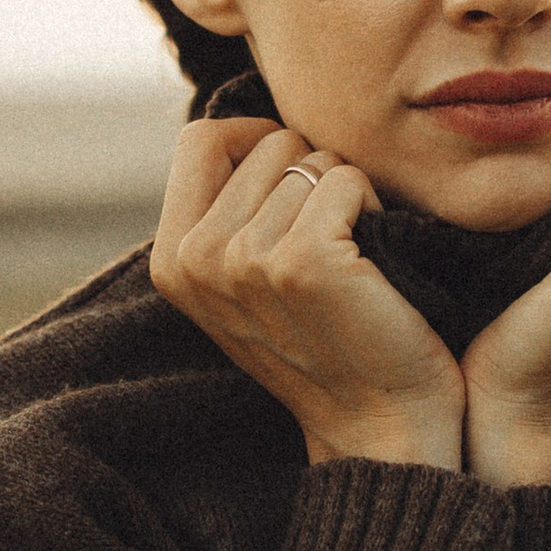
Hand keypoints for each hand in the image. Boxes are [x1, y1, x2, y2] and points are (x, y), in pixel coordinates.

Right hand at [150, 118, 465, 468]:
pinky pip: (348, 179)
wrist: (380, 423)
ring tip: (349, 260)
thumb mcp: (246, 280)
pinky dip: (375, 207)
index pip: (200, 138)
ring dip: (346, 195)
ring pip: (312, 159)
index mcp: (171, 260)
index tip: (292, 185)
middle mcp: (196, 258)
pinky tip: (371, 265)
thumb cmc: (327, 339)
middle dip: (310, 173)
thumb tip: (247, 127)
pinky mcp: (302, 261)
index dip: (255, 141)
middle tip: (327, 241)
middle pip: (266, 142)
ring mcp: (245, 260)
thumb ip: (227, 210)